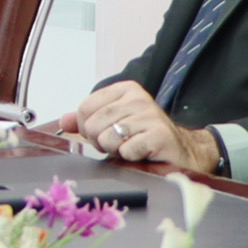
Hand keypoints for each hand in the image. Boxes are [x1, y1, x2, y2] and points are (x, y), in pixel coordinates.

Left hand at [63, 79, 220, 173]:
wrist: (182, 152)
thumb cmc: (145, 137)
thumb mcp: (114, 123)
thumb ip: (87, 120)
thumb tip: (65, 120)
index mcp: (125, 90)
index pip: (85, 108)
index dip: (88, 128)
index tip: (104, 133)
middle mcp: (138, 98)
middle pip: (93, 125)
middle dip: (101, 142)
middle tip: (119, 144)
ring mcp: (150, 115)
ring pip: (107, 138)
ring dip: (116, 150)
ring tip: (131, 147)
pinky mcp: (159, 134)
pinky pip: (126, 150)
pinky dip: (130, 157)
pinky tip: (142, 153)